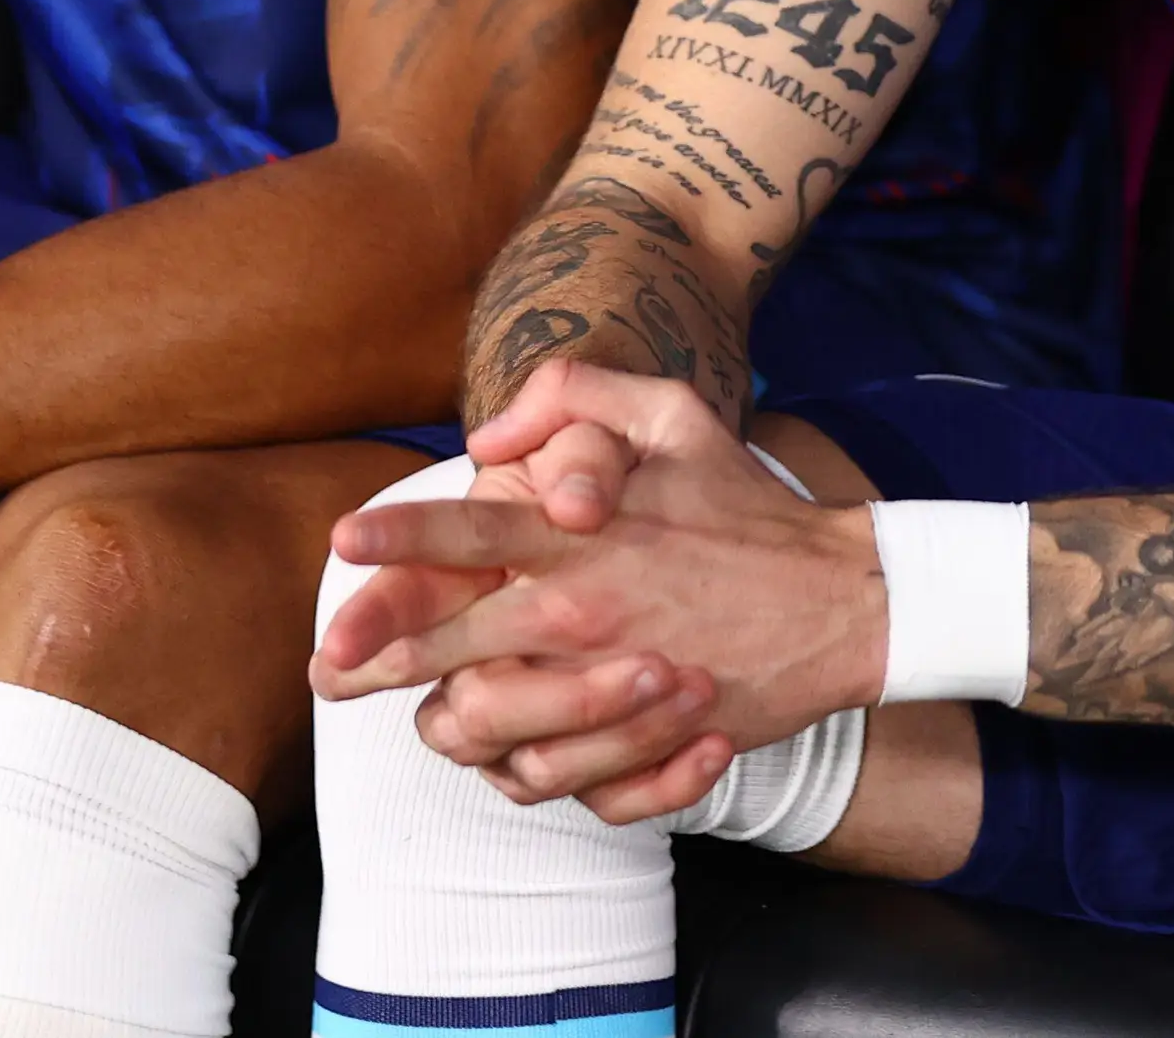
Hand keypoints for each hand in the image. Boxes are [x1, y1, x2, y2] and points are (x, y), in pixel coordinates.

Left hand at [312, 363, 887, 813]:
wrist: (844, 603)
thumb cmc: (747, 502)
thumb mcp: (675, 411)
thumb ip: (577, 392)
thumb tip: (488, 428)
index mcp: (582, 534)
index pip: (468, 530)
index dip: (397, 539)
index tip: (342, 543)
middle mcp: (583, 610)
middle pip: (447, 645)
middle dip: (375, 657)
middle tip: (328, 668)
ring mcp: (607, 685)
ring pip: (486, 728)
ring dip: (448, 722)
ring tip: (430, 714)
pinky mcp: (639, 744)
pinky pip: (552, 781)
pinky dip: (526, 773)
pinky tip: (519, 752)